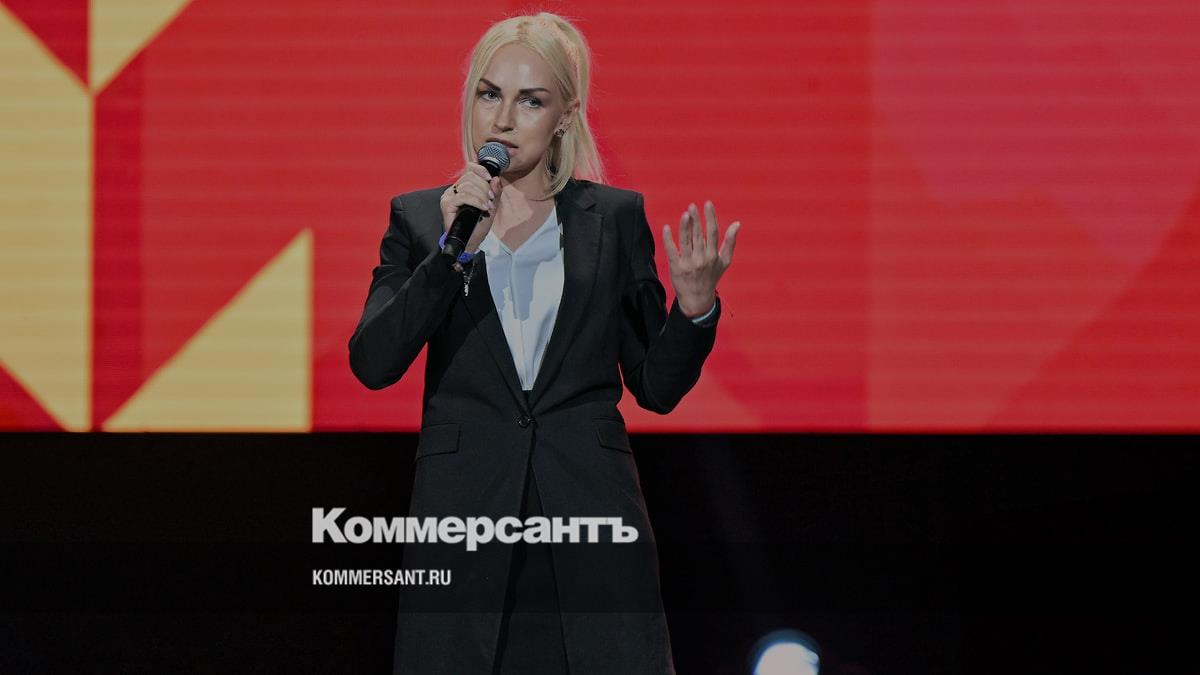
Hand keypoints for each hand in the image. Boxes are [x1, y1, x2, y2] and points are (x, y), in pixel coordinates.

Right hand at [440, 162, 502, 253]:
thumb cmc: (479, 224)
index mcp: (464, 186)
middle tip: (490, 199)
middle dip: (484, 187)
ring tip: (487, 206)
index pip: (469, 168)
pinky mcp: (447, 204)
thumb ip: (495, 192)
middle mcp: (454, 189)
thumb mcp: (491, 205)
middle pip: (470, 176)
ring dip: (481, 195)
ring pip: (467, 186)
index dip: (481, 170)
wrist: (472, 241)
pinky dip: (476, 201)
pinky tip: (482, 207)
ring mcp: (449, 196)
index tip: (490, 179)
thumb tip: (496, 178)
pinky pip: (462, 196)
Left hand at [662, 200, 739, 317]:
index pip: (713, 233)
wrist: (697, 299)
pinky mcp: (676, 268)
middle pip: (699, 235)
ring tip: (684, 214)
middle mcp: (702, 259)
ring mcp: (688, 264)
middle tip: (692, 206)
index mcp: (713, 256)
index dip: (710, 217)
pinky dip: (668, 239)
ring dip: (684, 227)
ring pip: (686, 241)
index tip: (707, 204)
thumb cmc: (711, 277)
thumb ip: (730, 242)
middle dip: (696, 219)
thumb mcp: (724, 261)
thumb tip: (737, 223)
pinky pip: (672, 251)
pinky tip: (666, 228)